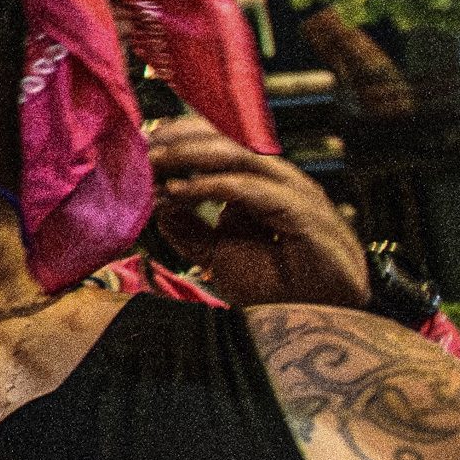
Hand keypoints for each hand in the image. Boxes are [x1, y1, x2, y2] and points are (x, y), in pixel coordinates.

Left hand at [143, 111, 368, 309]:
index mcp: (267, 186)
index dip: (186, 138)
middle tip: (145, 144)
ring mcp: (298, 194)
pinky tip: (181, 190)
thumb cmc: (277, 289)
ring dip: (192, 156)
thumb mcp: (218, 255)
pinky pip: (253, 189)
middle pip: (233, 144)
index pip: (227, 145)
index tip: (146, 142)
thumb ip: (190, 231)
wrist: (314, 320)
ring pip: (242, 158)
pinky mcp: (305, 212)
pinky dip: (213, 186)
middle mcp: (283, 184)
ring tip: (156, 161)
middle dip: (184, 140)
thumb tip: (162, 205)